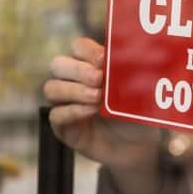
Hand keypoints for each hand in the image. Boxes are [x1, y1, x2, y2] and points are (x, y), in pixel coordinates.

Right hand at [44, 37, 161, 193]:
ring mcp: (66, 104)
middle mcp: (74, 82)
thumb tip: (138, 54)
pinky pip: (55, 115)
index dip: (88, 51)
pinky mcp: (64, 127)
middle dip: (77, 69)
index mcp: (91, 66)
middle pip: (59, 64)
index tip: (105, 60)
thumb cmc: (138, 112)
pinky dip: (72, 111)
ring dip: (73, 90)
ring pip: (51, 88)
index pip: (78, 47)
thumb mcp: (141, 90)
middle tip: (98, 79)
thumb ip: (134, 73)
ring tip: (97, 98)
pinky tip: (90, 111)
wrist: (140, 145)